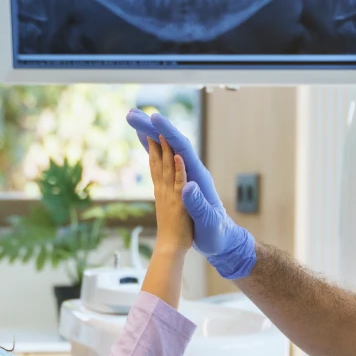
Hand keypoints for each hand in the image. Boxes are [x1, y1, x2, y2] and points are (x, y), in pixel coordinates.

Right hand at [126, 109, 256, 279]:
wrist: (223, 241)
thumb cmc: (217, 234)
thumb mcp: (208, 222)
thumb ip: (198, 205)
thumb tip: (187, 186)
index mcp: (198, 178)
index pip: (181, 148)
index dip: (167, 132)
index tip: (154, 119)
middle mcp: (192, 173)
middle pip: (170, 143)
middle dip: (152, 127)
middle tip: (132, 114)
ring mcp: (185, 178)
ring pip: (165, 150)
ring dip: (150, 134)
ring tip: (135, 122)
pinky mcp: (179, 186)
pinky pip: (164, 163)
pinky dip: (153, 150)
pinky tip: (147, 144)